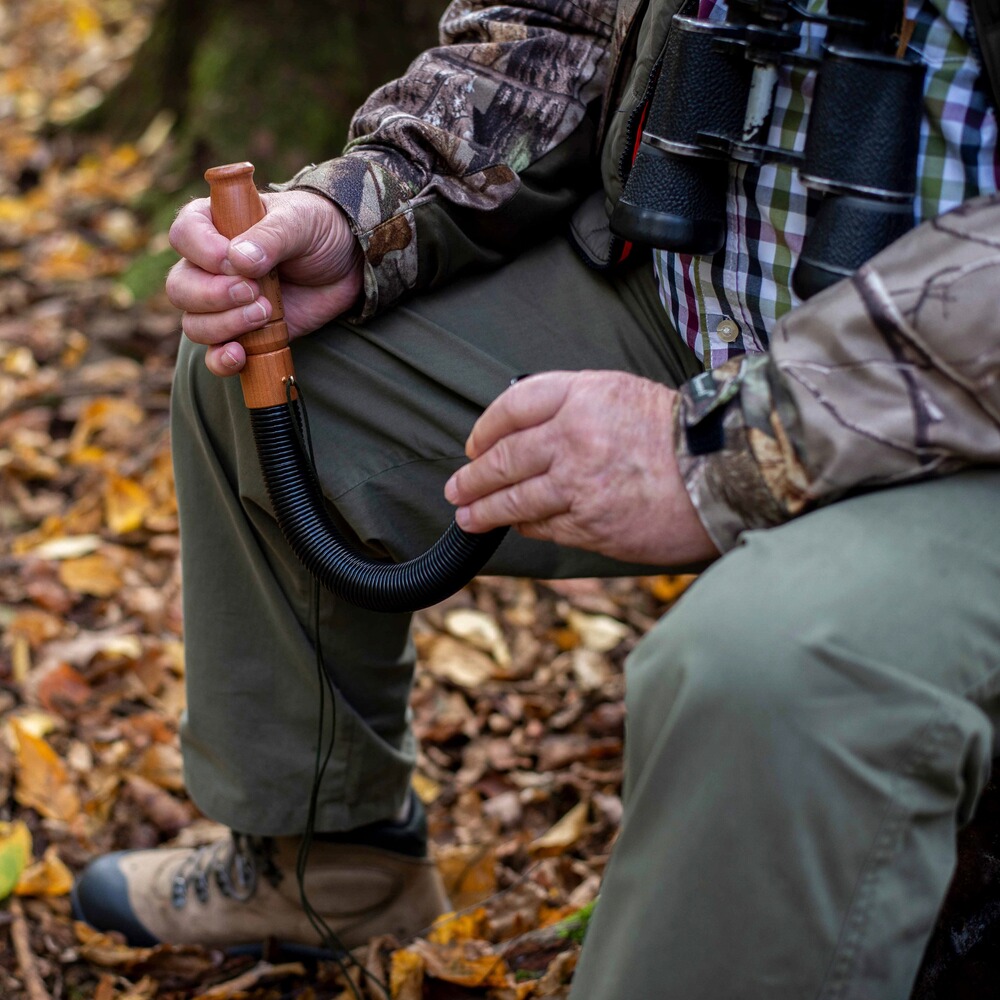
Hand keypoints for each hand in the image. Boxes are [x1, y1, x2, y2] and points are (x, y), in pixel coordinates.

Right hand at [166, 189, 362, 375]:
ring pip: (194, 323)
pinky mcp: (243, 333)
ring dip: (225, 324)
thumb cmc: (319, 231)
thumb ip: (271, 236)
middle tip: (254, 291)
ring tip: (265, 313)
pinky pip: (213, 355)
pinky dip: (220, 360)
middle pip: (180, 287)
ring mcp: (223, 303)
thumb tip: (238, 261)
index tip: (234, 262)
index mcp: (215, 225)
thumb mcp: (300, 221)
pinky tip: (239, 355)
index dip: (202, 252)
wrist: (348, 265)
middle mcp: (210, 266)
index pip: (183, 235)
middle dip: (214, 295)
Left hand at [444, 370, 719, 565]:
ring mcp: (579, 483)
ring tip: (467, 515)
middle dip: (473, 476)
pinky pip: (544, 526)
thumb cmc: (681, 433)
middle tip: (456, 487)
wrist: (729, 472)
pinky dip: (524, 527)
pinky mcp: (592, 523)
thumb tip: (528, 433)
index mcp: (581, 395)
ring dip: (484, 509)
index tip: (475, 444)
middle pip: (503, 457)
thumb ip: (575, 406)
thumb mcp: (624, 394)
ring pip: (515, 499)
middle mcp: (573, 436)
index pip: (512, 406)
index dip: (486, 427)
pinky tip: (514, 527)